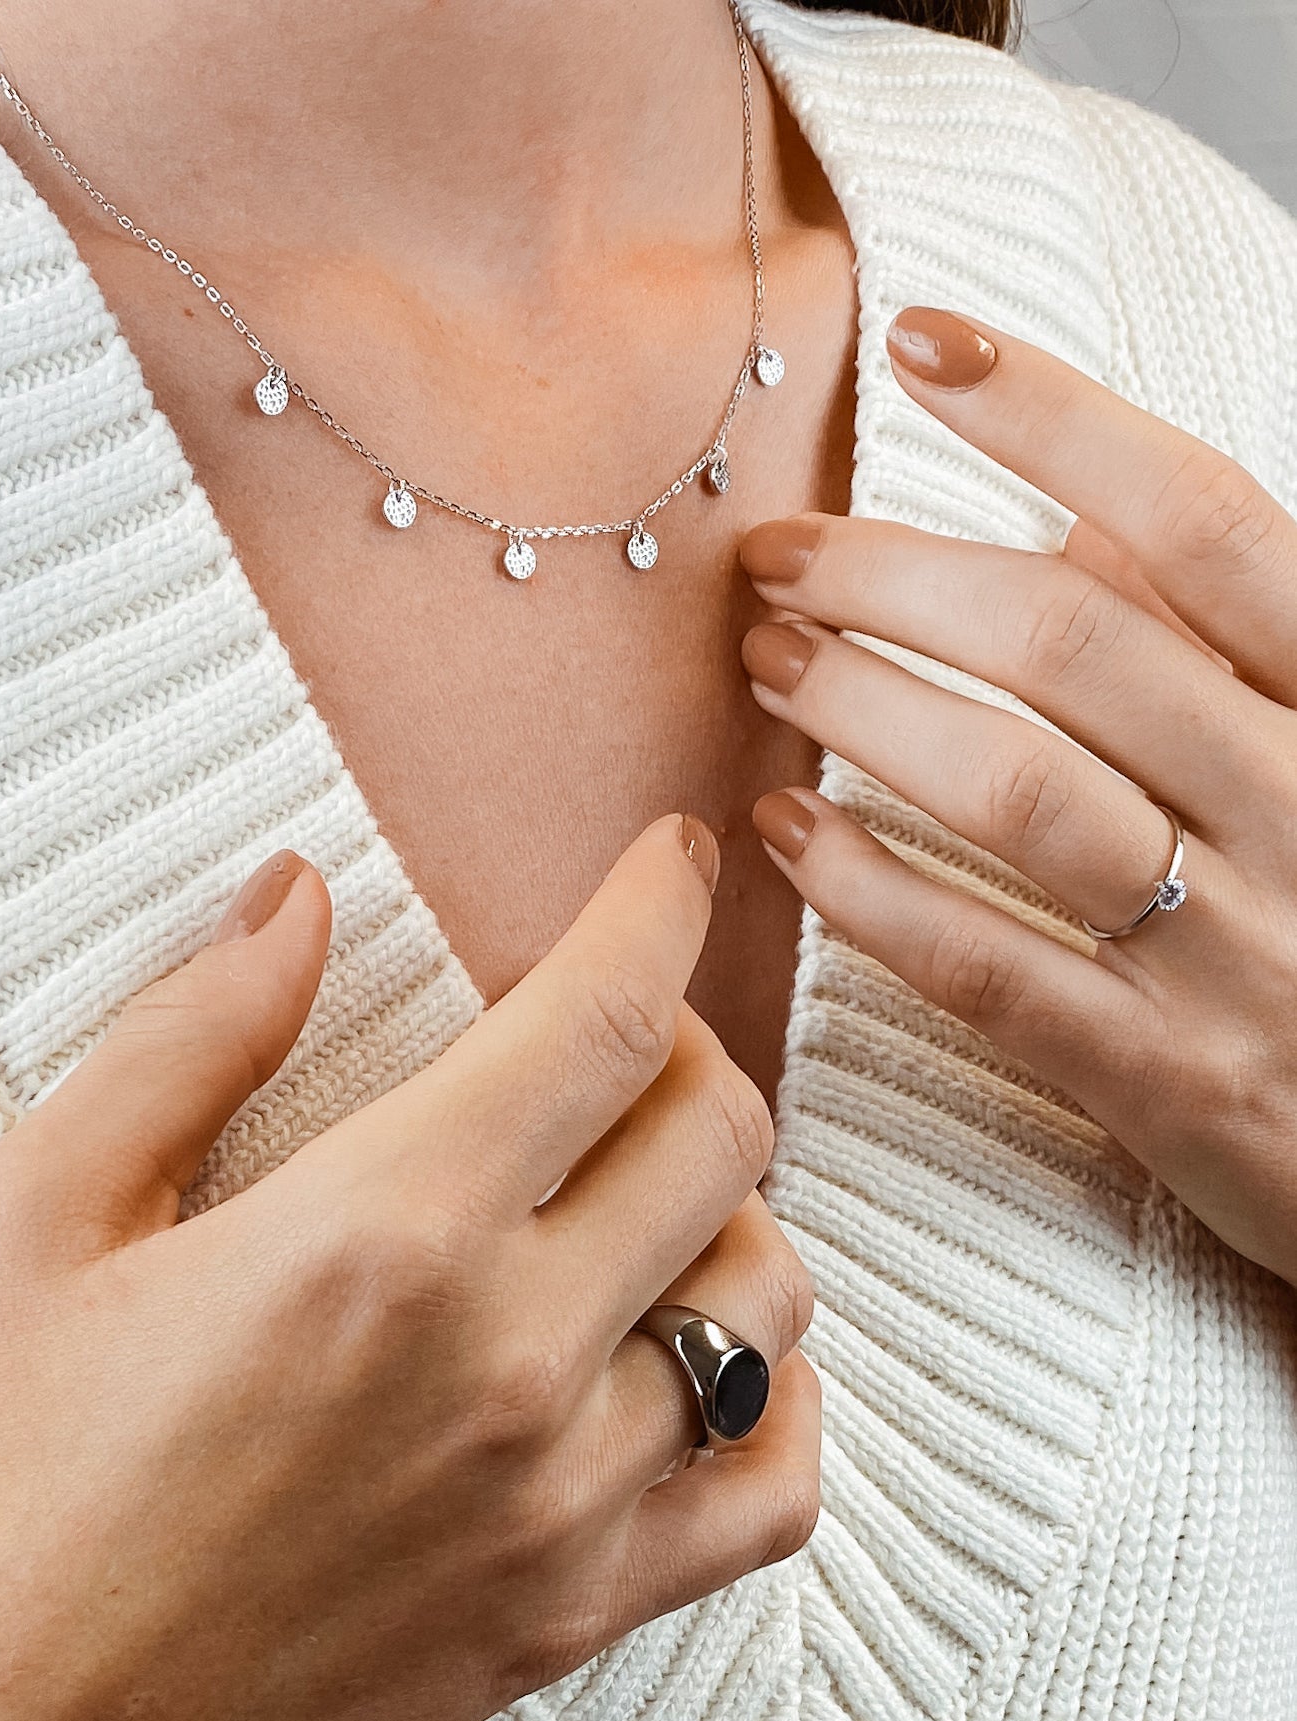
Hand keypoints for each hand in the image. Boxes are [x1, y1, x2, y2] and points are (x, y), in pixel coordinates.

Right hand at [0, 816, 819, 1720]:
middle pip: (721, 1137)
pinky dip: (775, 1401)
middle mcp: (507, 1360)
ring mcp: (562, 1502)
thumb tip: (298, 900)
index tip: (667, 862)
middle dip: (688, 1047)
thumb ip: (193, 1034)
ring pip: (770, 1298)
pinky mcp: (574, 1619)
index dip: (657, 907)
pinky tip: (701, 1363)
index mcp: (380, 1232)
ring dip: (729, 1211)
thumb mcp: (41, 1214)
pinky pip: (772, 1490)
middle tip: (614, 1040)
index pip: (607, 1019)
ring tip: (640, 1199)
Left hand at [739, 304, 1296, 1288]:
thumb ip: (1220, 643)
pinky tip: (784, 836)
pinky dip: (869, 892)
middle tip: (780, 555)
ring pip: (1020, 795)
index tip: (927, 343)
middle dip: (900, 577)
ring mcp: (1245, 956)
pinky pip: (990, 971)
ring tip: (769, 665)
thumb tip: (1071, 532)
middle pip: (1077, 645)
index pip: (1208, 523)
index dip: (1061, 416)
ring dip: (866, 711)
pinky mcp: (1173, 1084)